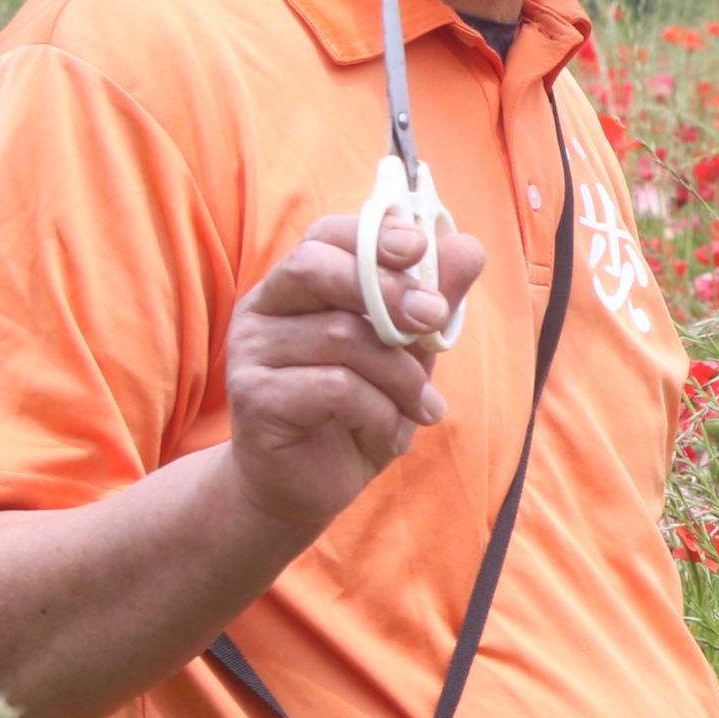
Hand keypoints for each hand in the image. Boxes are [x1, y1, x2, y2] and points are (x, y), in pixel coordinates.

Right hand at [223, 212, 487, 539]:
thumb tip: (468, 247)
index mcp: (297, 287)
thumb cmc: (361, 406)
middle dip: (389, 291)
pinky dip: (379, 410)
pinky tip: (389, 432)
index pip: (324, 236)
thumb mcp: (409, 349)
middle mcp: (263, 310)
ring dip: (401, 374)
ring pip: (342, 336)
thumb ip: (432, 298)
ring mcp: (250, 352)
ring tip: (422, 406)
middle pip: (316, 270)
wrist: (310, 483)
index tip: (419, 249)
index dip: (373, 234)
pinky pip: (335, 387)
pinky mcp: (255, 398)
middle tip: (435, 319)